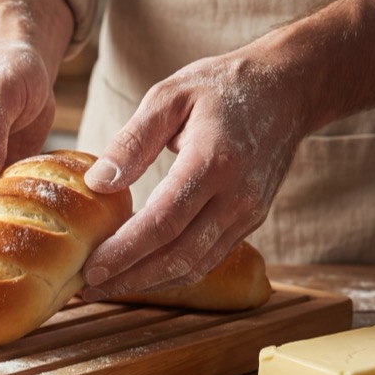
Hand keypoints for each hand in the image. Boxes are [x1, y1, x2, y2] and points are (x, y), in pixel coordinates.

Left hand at [80, 53, 304, 300]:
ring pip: (196, 265)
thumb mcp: (168, 96)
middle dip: (129, 278)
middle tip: (86, 288)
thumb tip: (97, 184)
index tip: (89, 269)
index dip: (124, 252)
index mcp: (213, 162)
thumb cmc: (221, 86)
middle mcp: (237, 196)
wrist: (288, 87)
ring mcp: (248, 213)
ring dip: (149, 283)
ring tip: (105, 287)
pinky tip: (139, 273)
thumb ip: (132, 141)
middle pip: (179, 255)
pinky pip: (209, 258)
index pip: (163, 222)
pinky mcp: (250, 221)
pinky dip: (172, 273)